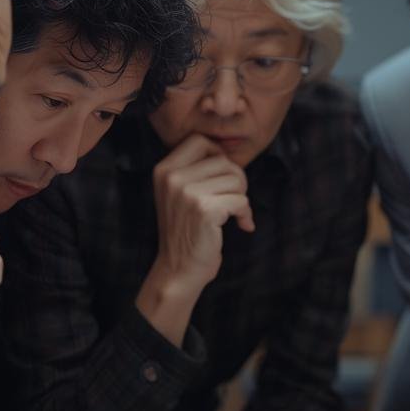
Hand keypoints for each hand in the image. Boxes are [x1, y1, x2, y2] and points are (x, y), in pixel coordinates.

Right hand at [147, 134, 253, 291]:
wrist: (178, 270)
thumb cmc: (186, 231)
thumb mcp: (179, 194)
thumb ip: (195, 170)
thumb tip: (228, 154)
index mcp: (164, 169)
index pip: (199, 140)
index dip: (218, 156)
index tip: (220, 178)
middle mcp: (172, 177)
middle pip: (223, 160)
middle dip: (236, 180)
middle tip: (232, 201)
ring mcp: (187, 193)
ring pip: (236, 179)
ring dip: (241, 199)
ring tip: (232, 214)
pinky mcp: (204, 209)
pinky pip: (241, 200)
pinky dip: (245, 214)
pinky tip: (240, 226)